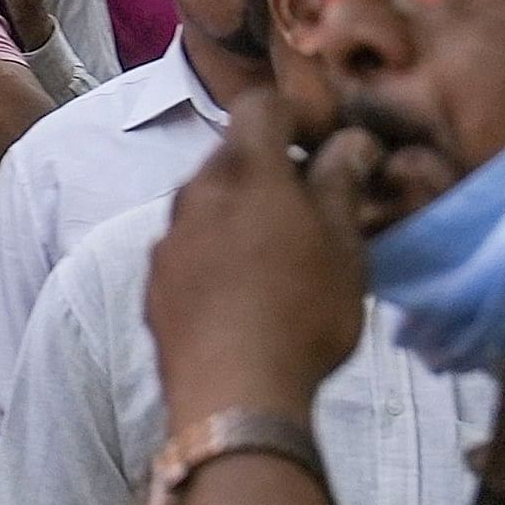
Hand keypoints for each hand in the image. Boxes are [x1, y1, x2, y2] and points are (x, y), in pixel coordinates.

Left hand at [148, 85, 377, 422]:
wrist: (233, 396)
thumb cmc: (302, 312)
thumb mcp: (343, 247)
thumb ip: (342, 184)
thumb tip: (351, 142)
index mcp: (245, 170)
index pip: (261, 107)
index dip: (296, 115)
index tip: (325, 143)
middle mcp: (195, 192)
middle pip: (232, 157)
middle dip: (270, 169)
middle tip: (310, 206)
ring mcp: (167, 240)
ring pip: (206, 205)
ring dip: (239, 214)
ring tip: (277, 258)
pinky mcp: (153, 285)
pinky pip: (188, 251)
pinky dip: (214, 256)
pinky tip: (240, 296)